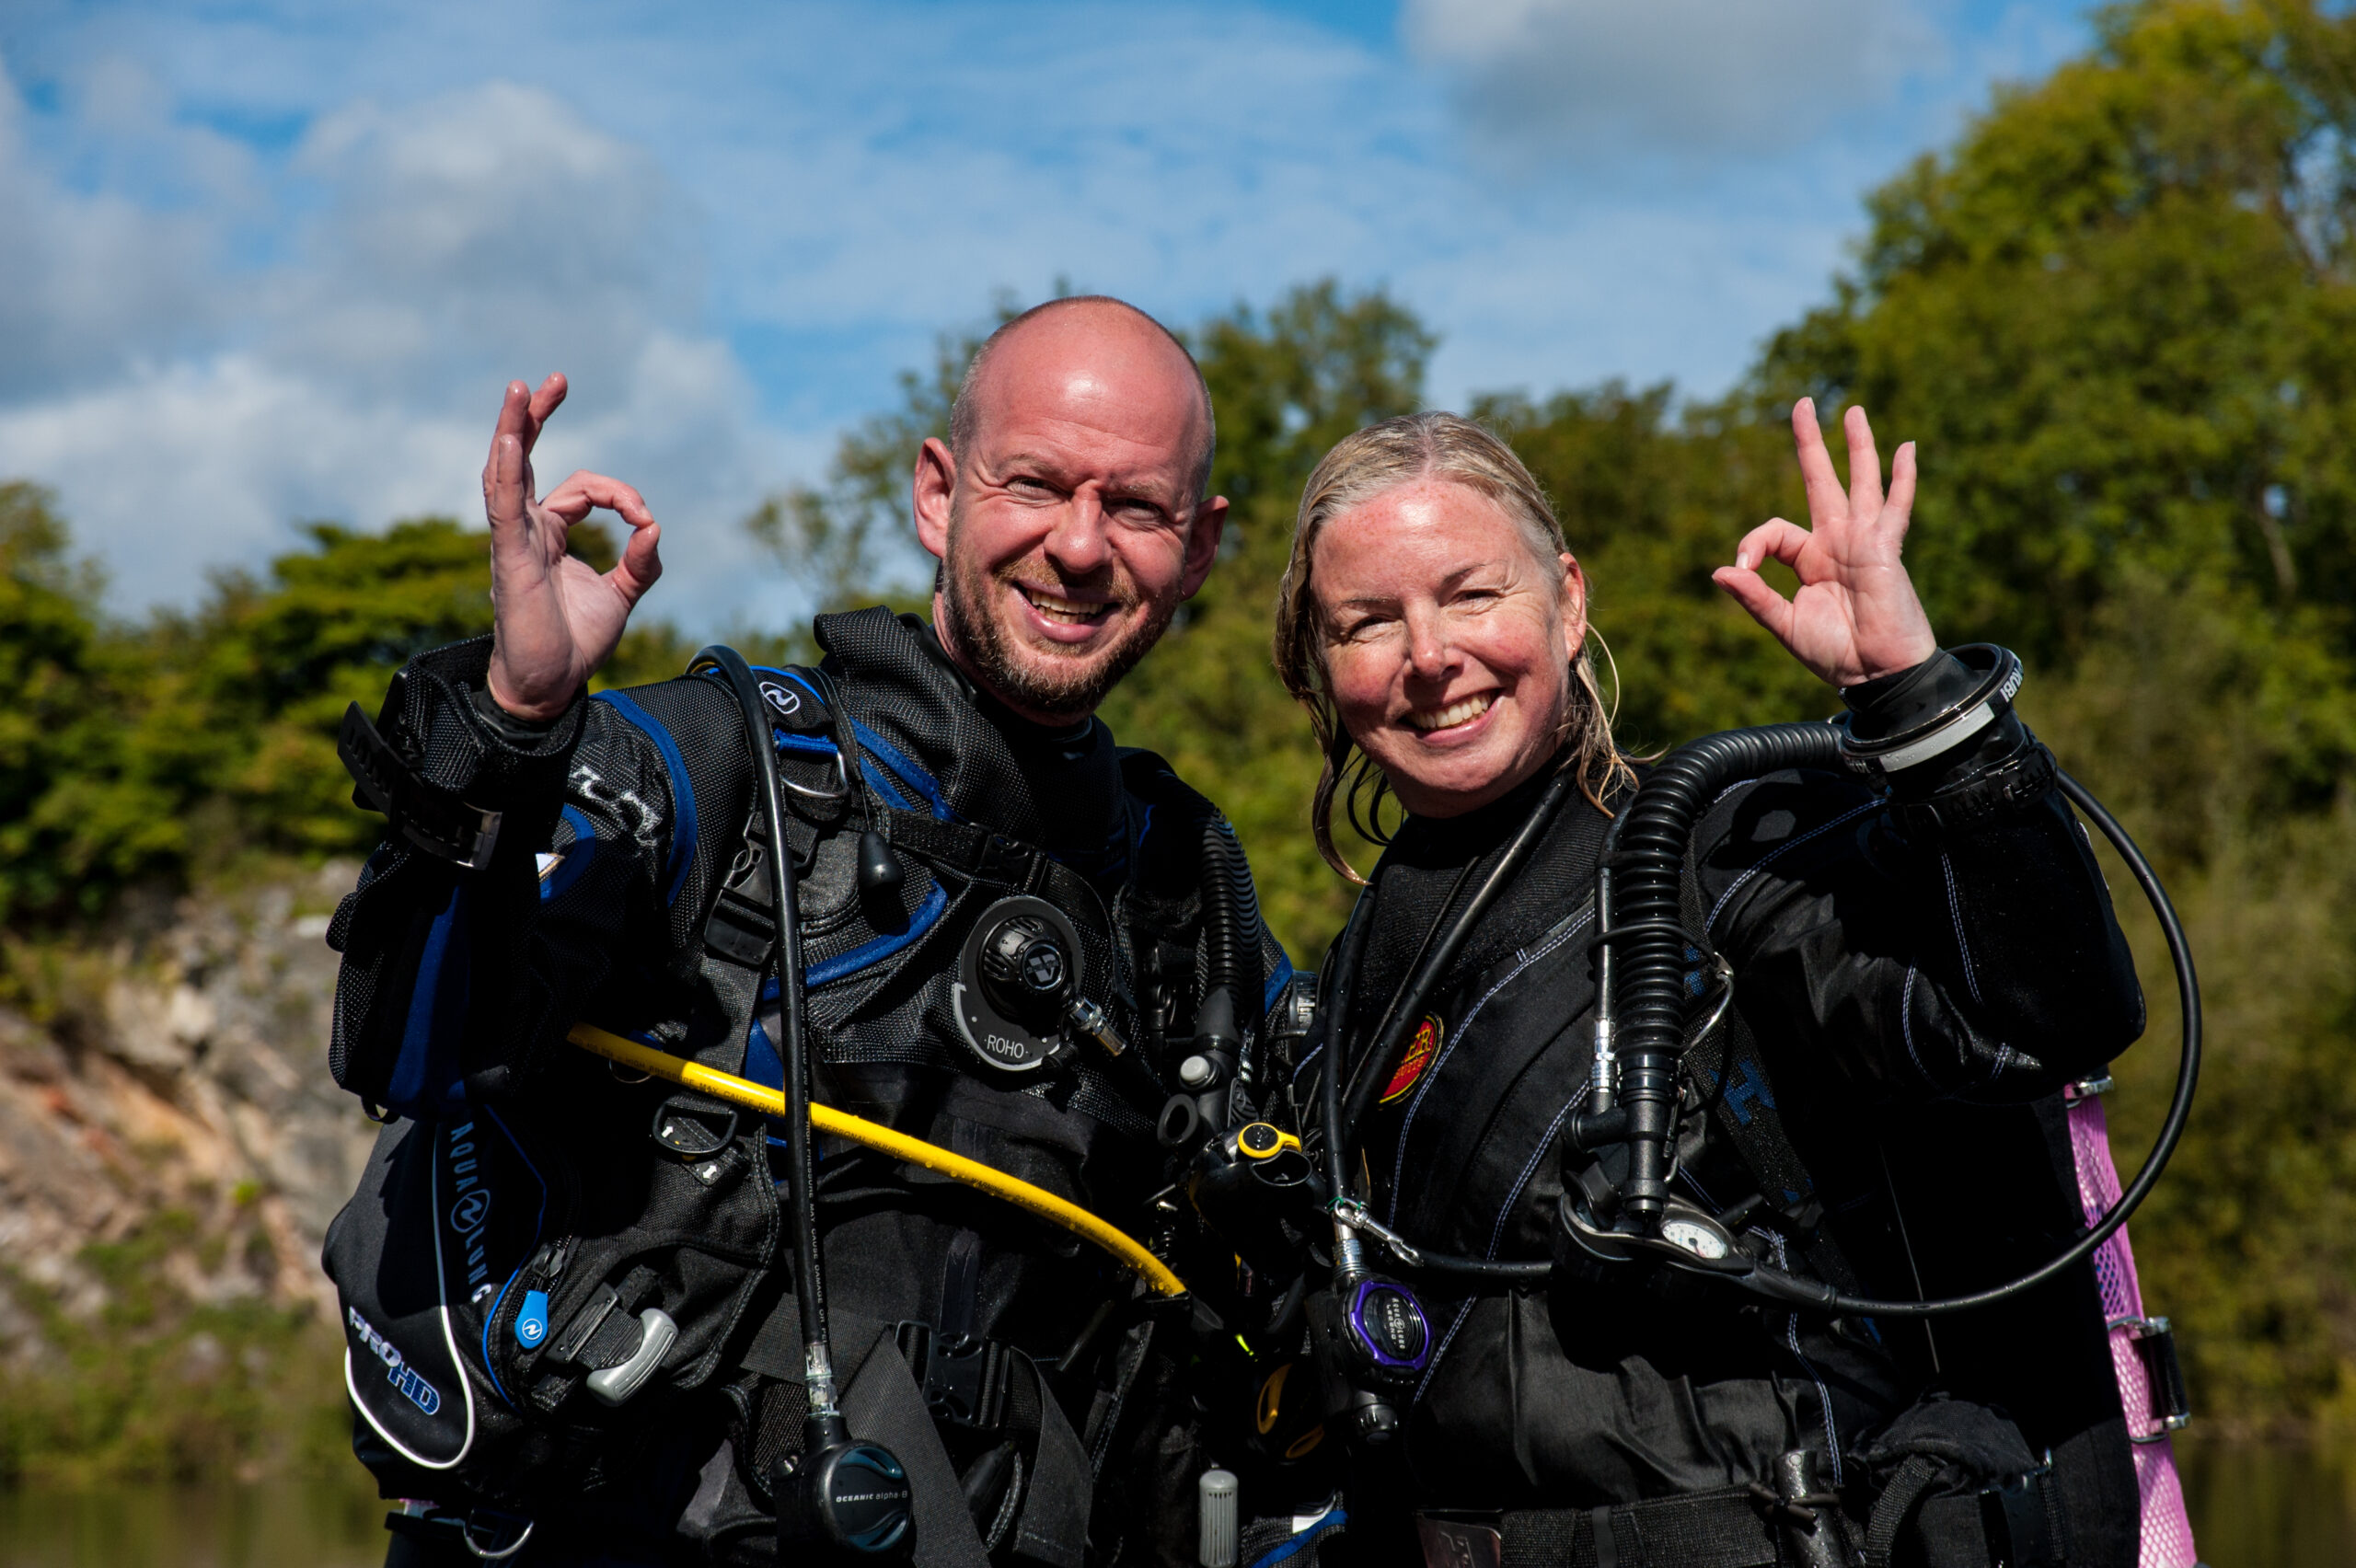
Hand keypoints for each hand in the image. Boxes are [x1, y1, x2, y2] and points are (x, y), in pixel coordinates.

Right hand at [481, 375, 662, 720]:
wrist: (551, 685)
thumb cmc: (576, 642)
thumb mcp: (623, 595)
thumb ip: (643, 562)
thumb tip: (654, 527)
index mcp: (551, 533)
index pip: (582, 489)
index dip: (619, 493)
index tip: (643, 517)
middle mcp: (527, 529)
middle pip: (525, 459)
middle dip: (535, 418)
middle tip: (553, 381)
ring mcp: (514, 540)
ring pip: (505, 472)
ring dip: (512, 429)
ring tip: (519, 389)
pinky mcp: (510, 557)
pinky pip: (504, 507)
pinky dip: (506, 472)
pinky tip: (509, 441)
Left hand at [1711, 399, 1937, 686]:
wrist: (1876, 674)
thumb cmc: (1835, 655)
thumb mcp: (1784, 625)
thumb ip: (1755, 596)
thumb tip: (1720, 570)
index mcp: (1809, 559)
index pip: (1774, 530)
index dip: (1752, 542)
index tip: (1742, 568)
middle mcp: (1836, 542)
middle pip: (1820, 480)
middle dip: (1810, 443)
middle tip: (1801, 404)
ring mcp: (1864, 541)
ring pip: (1859, 481)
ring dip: (1856, 445)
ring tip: (1851, 411)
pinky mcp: (1886, 548)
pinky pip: (1896, 506)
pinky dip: (1902, 478)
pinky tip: (1905, 447)